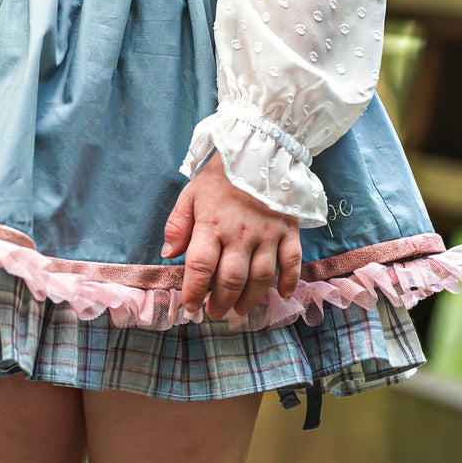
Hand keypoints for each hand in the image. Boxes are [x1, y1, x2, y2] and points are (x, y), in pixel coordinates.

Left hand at [162, 154, 302, 322]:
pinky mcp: (290, 230)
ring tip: (239, 311)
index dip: (193, 292)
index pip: (200, 267)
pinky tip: (282, 295)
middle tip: (214, 314)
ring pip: (261, 276)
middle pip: (231, 278)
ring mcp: (268, 233)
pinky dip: (290, 282)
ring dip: (250, 299)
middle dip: (220, 302)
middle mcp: (241, 233)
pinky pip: (293, 262)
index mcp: (212, 224)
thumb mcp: (190, 193)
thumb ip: (177, 224)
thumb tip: (169, 254)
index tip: (189, 308)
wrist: (259, 148)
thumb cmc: (221, 176)